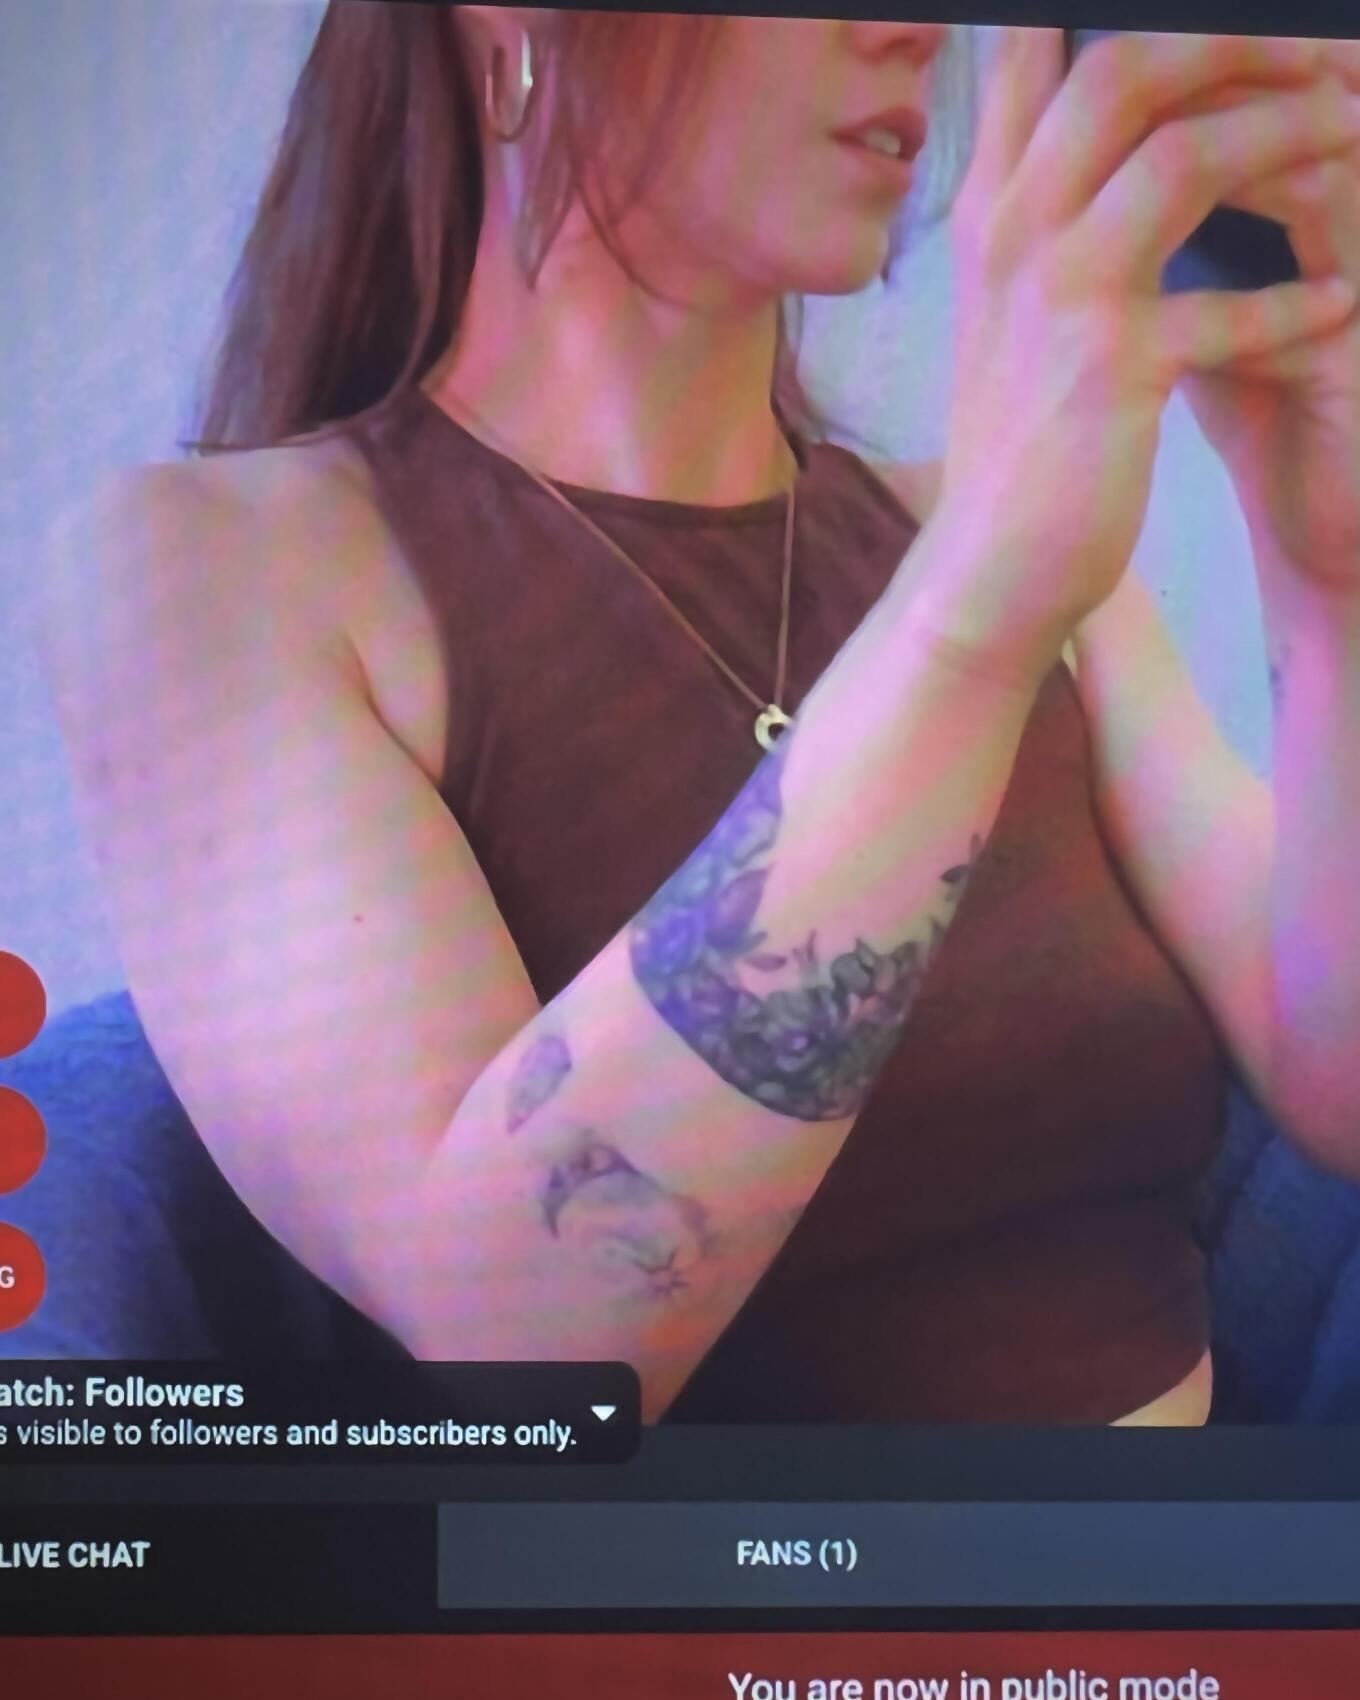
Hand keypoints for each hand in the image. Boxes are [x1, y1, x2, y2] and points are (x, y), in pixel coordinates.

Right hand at [929, 29, 1359, 677]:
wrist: (988, 563)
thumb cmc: (1017, 437)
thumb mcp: (1008, 307)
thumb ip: (1043, 213)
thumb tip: (1099, 146)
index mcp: (992, 210)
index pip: (1032, 57)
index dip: (1101, 17)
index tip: (1216, 24)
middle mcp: (1015, 233)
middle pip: (1123, 69)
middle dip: (1234, 42)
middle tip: (1313, 58)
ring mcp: (1061, 296)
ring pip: (1185, 156)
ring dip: (1290, 134)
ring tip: (1352, 136)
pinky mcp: (1114, 367)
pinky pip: (1233, 305)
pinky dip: (1303, 302)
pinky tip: (1342, 305)